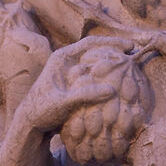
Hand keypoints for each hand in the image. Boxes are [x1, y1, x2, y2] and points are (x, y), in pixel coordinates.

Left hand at [18, 38, 148, 150]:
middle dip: (116, 51)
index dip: (112, 43)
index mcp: (63, 58)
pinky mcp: (76, 84)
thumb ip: (86, 95)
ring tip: (132, 67)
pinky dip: (108, 77)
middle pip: (96, 50)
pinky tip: (120, 83)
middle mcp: (68, 62)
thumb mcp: (64, 103)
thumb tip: (111, 90)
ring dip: (113, 64)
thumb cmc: (42, 111)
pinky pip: (95, 76)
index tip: (130, 46)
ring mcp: (72, 72)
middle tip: (135, 54)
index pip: (91, 43)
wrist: (30, 122)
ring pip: (96, 63)